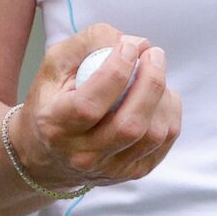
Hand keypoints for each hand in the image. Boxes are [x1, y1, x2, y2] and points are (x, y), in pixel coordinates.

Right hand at [14, 24, 178, 189]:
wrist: (47, 152)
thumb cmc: (53, 99)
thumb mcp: (55, 63)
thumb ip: (90, 43)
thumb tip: (137, 44)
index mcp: (55, 126)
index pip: (90, 105)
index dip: (115, 72)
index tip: (128, 47)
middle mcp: (81, 155)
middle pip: (129, 125)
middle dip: (150, 83)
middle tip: (154, 54)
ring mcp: (109, 168)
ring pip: (153, 134)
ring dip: (162, 96)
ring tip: (153, 73)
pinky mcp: (131, 172)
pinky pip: (164, 142)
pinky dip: (169, 112)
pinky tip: (157, 96)